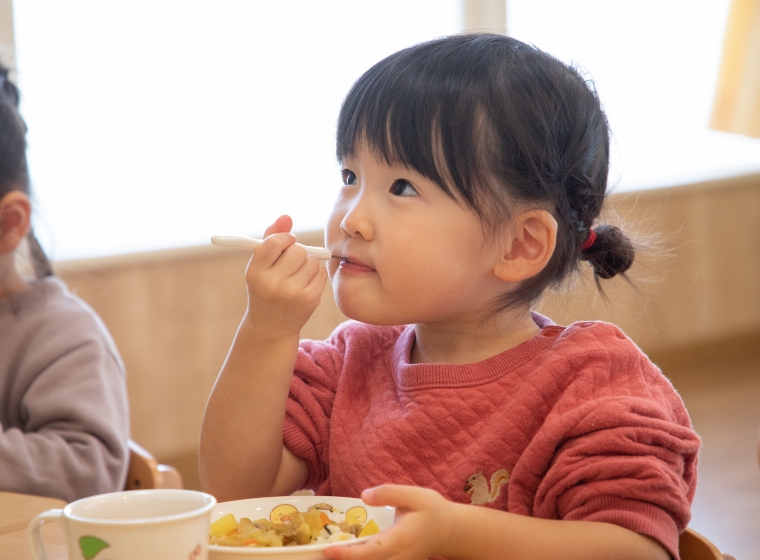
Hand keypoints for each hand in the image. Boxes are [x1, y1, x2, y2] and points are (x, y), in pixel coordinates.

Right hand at [243, 214, 327, 338]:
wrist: (271, 326)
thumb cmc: (265, 288)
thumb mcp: (260, 265)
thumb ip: (271, 238)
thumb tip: (287, 217)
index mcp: (255, 273)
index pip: (275, 243)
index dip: (284, 238)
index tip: (287, 242)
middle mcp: (272, 284)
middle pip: (297, 251)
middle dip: (297, 252)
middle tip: (291, 263)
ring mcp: (292, 293)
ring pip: (312, 261)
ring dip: (308, 263)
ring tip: (297, 275)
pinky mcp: (310, 299)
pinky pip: (322, 273)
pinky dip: (317, 274)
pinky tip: (306, 284)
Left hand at [324, 485, 459, 559]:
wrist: (451, 531)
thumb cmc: (433, 511)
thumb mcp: (415, 495)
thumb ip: (389, 493)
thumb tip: (364, 496)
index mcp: (400, 540)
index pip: (371, 552)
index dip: (348, 555)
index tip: (329, 551)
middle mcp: (399, 559)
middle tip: (321, 554)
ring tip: (331, 554)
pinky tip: (347, 554)